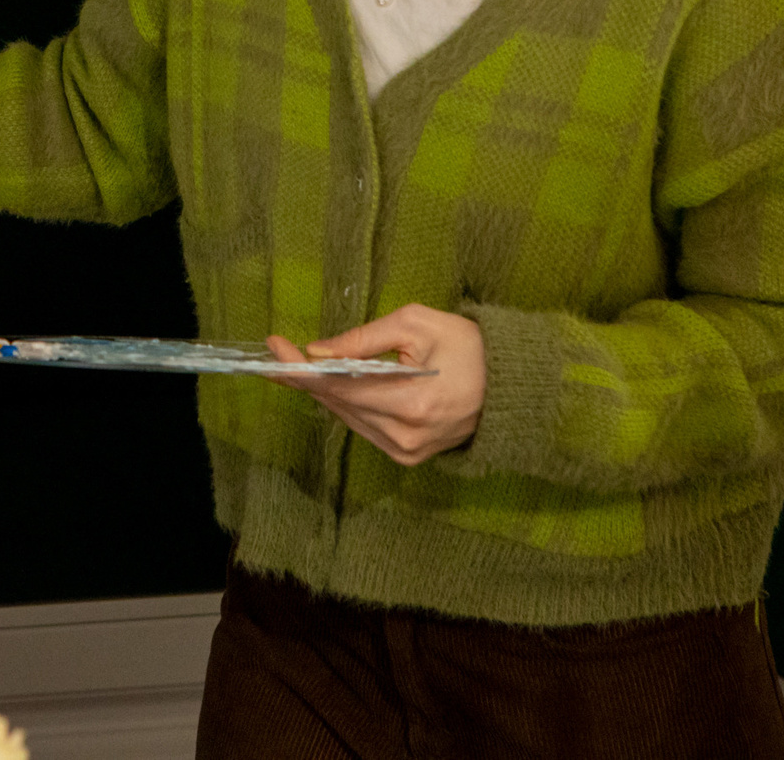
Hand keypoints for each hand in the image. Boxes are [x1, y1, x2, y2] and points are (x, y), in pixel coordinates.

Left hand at [267, 305, 485, 466]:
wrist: (509, 387)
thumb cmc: (466, 346)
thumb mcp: (415, 325)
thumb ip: (362, 340)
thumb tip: (316, 352)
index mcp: (410, 403)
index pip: (338, 387)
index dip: (300, 370)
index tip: (273, 349)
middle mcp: (404, 436)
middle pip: (337, 405)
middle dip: (306, 377)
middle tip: (279, 351)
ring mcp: (405, 452)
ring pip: (346, 418)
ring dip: (326, 391)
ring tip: (308, 365)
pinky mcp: (407, 458)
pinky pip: (363, 428)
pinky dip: (349, 405)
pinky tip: (341, 386)